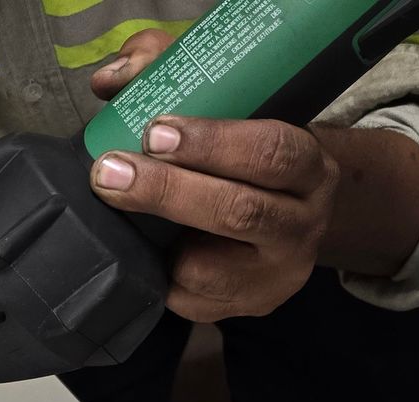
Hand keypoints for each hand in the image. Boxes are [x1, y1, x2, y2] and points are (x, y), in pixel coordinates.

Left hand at [87, 31, 338, 321]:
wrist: (287, 217)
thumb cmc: (243, 156)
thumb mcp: (226, 107)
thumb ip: (170, 77)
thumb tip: (110, 81)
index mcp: (308, 166)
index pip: (272, 153)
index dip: (213, 143)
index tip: (155, 131)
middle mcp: (304, 223)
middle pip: (240, 212)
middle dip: (167, 192)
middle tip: (110, 172)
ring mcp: (278, 274)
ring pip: (212, 271)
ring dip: (159, 243)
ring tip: (120, 213)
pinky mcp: (250, 308)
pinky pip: (193, 302)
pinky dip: (162, 277)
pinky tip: (147, 252)